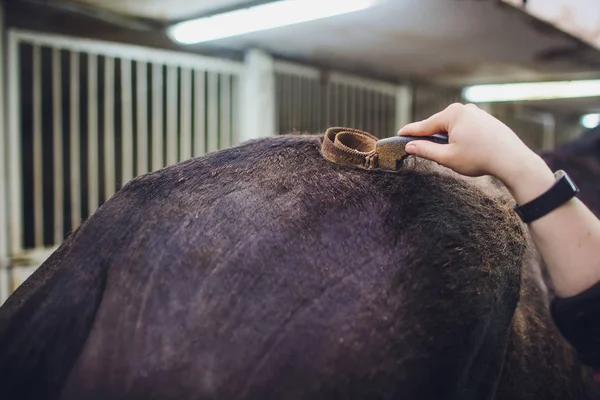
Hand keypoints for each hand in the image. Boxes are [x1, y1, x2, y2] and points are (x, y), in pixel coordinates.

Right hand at [397, 103, 548, 189]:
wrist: (512, 160)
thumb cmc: (479, 158)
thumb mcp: (447, 157)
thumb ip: (426, 150)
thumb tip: (410, 146)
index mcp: (452, 114)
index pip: (425, 125)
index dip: (411, 131)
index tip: (399, 133)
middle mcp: (465, 109)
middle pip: (439, 124)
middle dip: (430, 136)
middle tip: (417, 146)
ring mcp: (477, 113)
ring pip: (453, 126)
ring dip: (446, 138)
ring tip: (444, 152)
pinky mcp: (487, 121)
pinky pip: (466, 127)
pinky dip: (459, 137)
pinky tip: (462, 149)